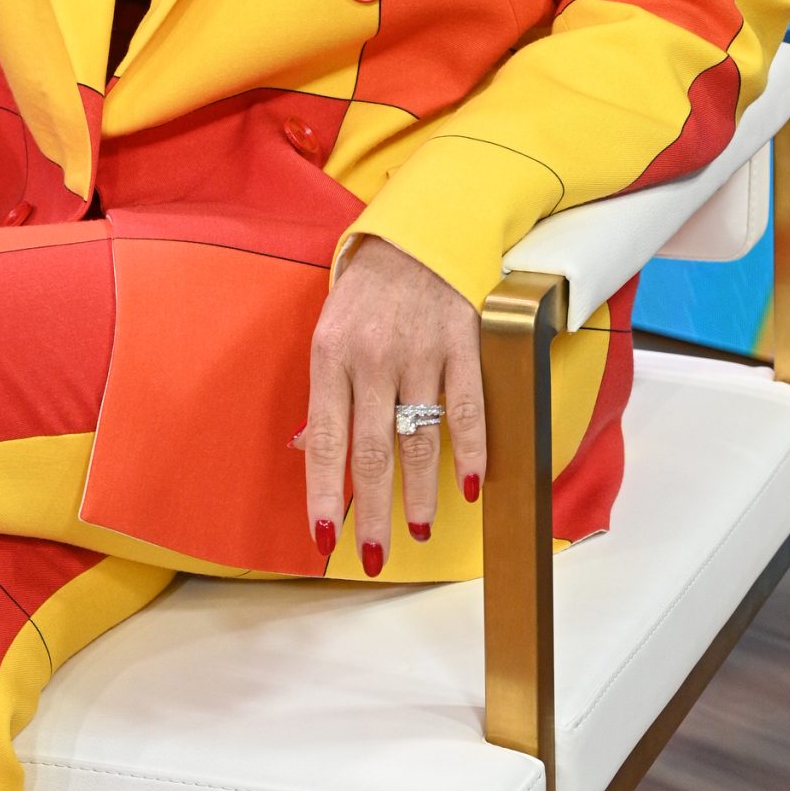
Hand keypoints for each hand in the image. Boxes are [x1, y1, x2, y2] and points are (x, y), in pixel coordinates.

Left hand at [290, 232, 485, 572]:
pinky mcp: (462, 344)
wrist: (415, 235)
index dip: (324, 492)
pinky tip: (470, 487)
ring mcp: (420, 352)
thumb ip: (329, 393)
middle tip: (374, 556)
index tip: (324, 536)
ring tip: (419, 532)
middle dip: (372, 511)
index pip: (323, 439)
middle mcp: (372, 358)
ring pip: (420, 439)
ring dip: (420, 493)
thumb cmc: (365, 295)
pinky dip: (471, 452)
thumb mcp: (329, 334)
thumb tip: (318, 456)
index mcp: (330, 357)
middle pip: (373, 451)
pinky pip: (468, 410)